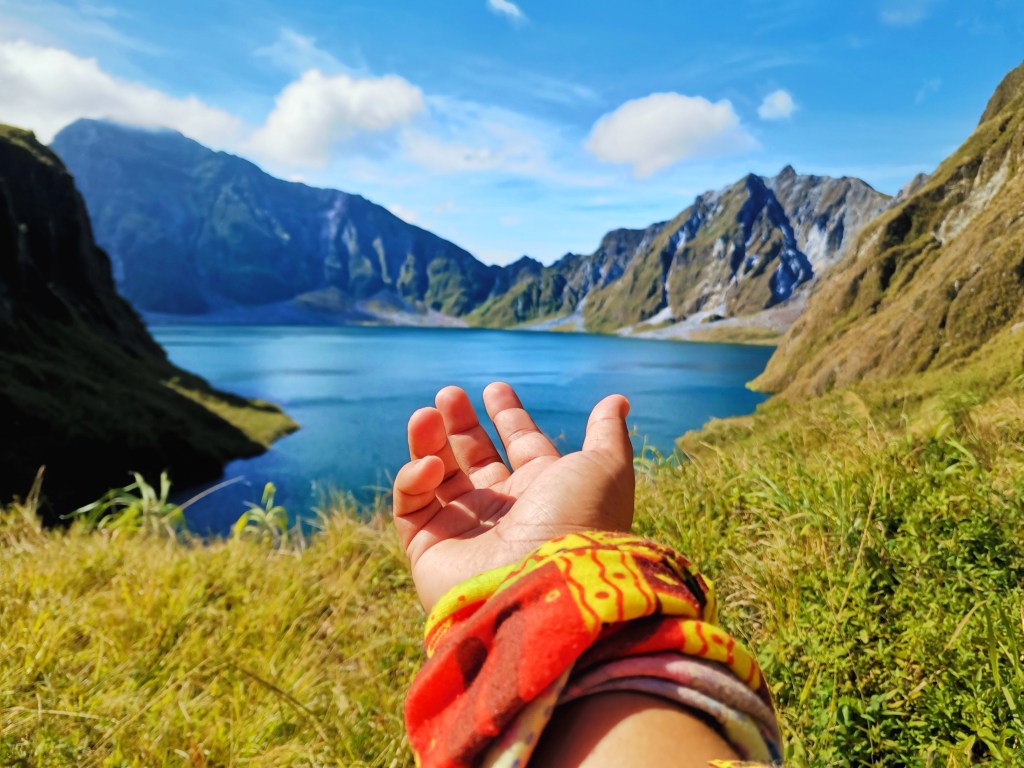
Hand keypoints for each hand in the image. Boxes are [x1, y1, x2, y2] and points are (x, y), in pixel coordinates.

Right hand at [393, 381, 634, 610]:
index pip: (522, 445)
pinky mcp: (429, 551)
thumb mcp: (605, 467)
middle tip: (448, 394)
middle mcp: (505, 512)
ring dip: (428, 441)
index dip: (509, 416)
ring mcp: (465, 532)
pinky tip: (430, 466)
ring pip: (438, 477)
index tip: (493, 389)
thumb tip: (618, 399)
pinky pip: (413, 506)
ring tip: (425, 414)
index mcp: (545, 491)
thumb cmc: (579, 522)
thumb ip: (607, 432)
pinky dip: (413, 480)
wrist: (542, 589)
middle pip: (475, 458)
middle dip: (460, 424)